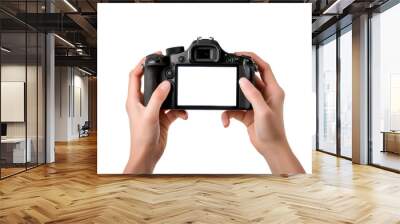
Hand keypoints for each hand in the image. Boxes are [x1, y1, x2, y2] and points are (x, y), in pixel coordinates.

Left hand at [124, 55, 187, 173]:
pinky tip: (184, 115)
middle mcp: (142, 103)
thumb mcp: (150, 115)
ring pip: (165, 96)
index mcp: (133, 100)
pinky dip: (180, 110)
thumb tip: (165, 84)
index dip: (141, 64)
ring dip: (174, 96)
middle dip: (161, 77)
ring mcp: (153, 110)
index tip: (152, 56)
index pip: (134, 76)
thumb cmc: (141, 138)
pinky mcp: (162, 118)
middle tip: (170, 68)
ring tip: (180, 95)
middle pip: (152, 83)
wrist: (148, 155)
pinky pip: (173, 109)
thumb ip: (158, 98)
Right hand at [221, 52, 304, 174]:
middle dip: (237, 77)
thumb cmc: (273, 131)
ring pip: (239, 94)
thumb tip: (243, 80)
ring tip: (225, 104)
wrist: (270, 148)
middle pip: (249, 79)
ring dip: (231, 99)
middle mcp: (265, 95)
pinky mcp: (248, 112)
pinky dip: (228, 114)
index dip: (253, 58)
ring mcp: (256, 103)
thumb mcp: (263, 111)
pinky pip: (234, 108)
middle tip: (227, 73)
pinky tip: (226, 121)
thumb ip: (253, 95)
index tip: (240, 54)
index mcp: (273, 90)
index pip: (264, 68)